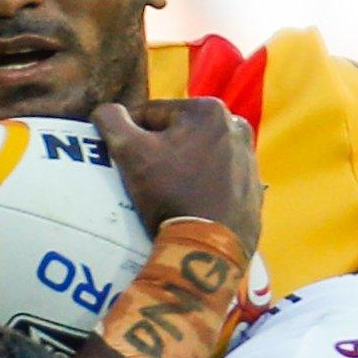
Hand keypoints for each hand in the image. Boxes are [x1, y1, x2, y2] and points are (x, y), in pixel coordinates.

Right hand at [90, 99, 261, 255]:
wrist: (208, 247)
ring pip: (199, 155)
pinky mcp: (253, 188)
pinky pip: (218, 179)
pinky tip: (189, 204)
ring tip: (166, 194)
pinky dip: (203, 186)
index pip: (152, 114)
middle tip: (145, 179)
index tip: (124, 159)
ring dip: (182, 167)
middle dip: (160, 150)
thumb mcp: (130, 152)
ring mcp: (249, 159)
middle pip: (179, 133)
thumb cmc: (170, 193)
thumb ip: (112, 121)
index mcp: (208, 109)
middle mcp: (236, 126)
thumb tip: (105, 110)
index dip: (131, 135)